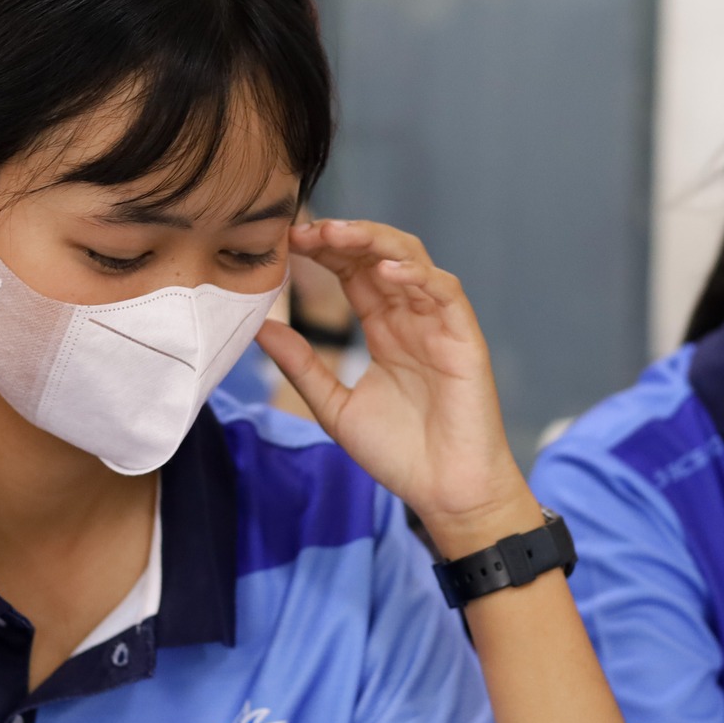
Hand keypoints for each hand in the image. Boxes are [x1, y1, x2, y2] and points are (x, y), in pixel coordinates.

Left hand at [257, 219, 538, 557]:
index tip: (286, 242)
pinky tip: (385, 273)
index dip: (324, 251)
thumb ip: (301, 365)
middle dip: (344, 237)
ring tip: (337, 235)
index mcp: (385, 329)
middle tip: (305, 230)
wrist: (445, 492)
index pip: (353, 273)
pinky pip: (445, 292)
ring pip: (412, 261)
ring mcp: (439, 325)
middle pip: (379, 256)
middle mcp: (412, 318)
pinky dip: (417, 276)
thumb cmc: (398, 455)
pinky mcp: (464, 338)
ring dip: (375, 243)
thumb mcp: (334, 407)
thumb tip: (259, 327)